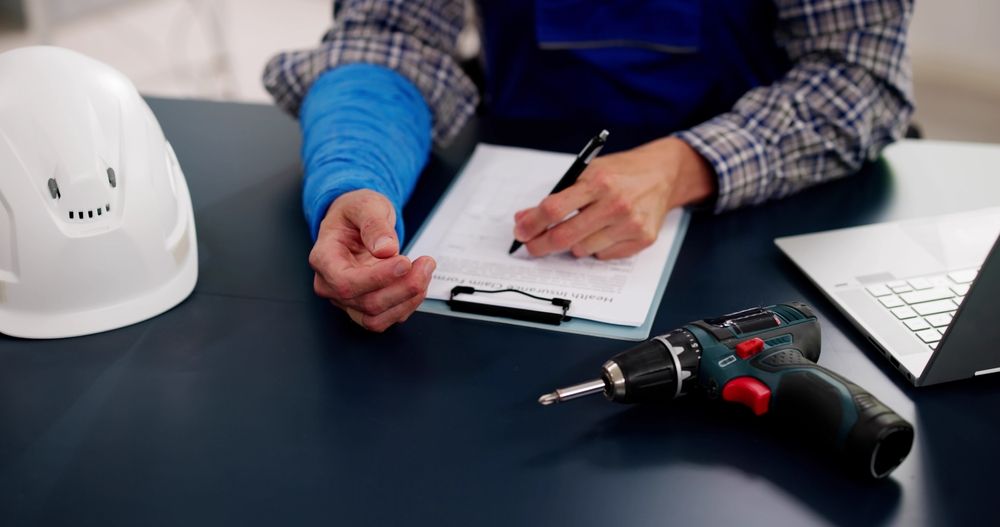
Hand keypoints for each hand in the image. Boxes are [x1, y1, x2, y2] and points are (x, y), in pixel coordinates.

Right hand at [309, 189, 435, 331]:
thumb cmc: (354, 214)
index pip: (345, 282)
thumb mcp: (365, 205)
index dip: (377, 278)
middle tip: (425, 263)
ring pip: (376, 318)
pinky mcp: (364, 307)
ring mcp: (347, 299)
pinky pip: (386, 318)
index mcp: (324, 258)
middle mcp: (331, 284)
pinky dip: (408, 304)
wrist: (357, 222)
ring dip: (408, 299)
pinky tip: (418, 281)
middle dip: (403, 287)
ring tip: (424, 271)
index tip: (403, 262)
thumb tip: (385, 249)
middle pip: (366, 303)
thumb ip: (374, 224)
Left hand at [513, 136, 714, 258]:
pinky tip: (604, 231)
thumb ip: (557, 196)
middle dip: (541, 245)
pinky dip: (596, 247)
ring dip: (573, 244)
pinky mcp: (642, 239)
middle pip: (565, 236)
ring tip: (581, 228)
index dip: (532, 224)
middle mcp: (616, 204)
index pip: (554, 209)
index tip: (520, 232)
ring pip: (582, 250)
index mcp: (599, 182)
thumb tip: (524, 219)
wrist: (663, 173)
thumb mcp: (587, 173)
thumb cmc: (620, 172)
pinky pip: (603, 256)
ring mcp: (631, 224)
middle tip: (532, 246)